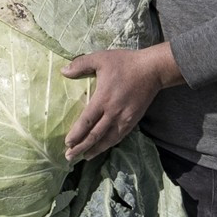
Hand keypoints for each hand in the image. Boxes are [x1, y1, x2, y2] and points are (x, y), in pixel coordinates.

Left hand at [61, 43, 183, 161]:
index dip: (76, 134)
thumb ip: (81, 64)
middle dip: (81, 148)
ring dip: (95, 150)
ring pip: (108, 139)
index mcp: (103, 99)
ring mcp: (124, 118)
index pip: (86, 122)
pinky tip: (103, 147)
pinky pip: (119, 136)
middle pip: (95, 135)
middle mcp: (113, 113)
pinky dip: (109, 144)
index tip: (67, 143)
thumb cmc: (125, 63)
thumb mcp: (101, 59)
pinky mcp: (133, 120)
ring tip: (84, 157)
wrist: (153, 69)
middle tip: (69, 157)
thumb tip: (63, 71)